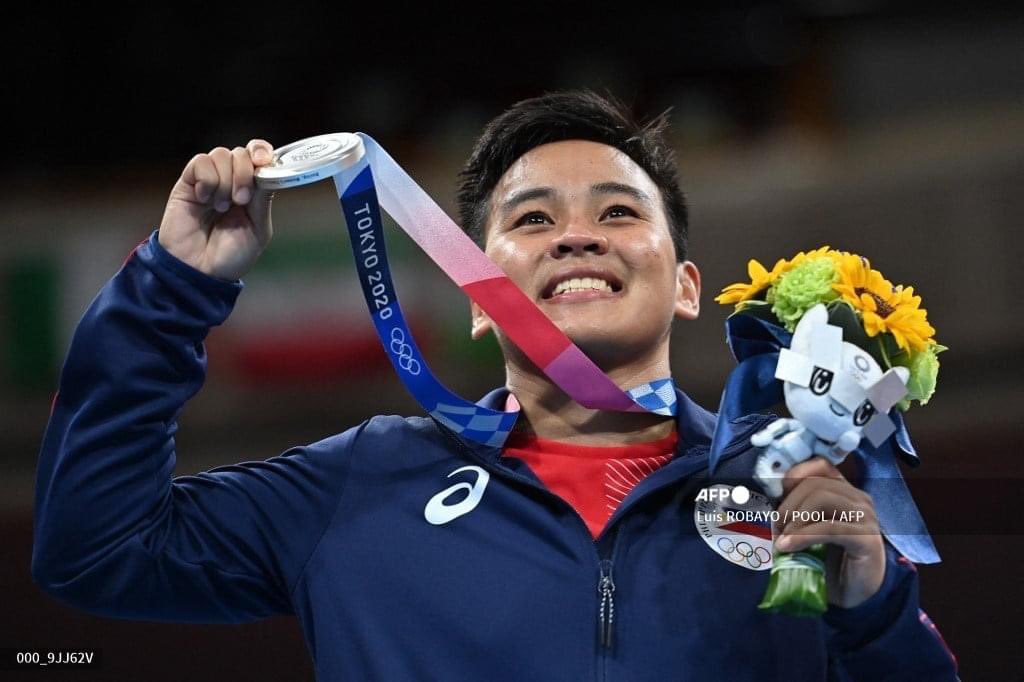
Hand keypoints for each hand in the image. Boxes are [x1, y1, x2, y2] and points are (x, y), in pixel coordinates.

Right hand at [158, 139, 275, 280]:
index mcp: (252, 190)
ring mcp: (209, 180)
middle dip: (245, 174)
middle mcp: (231, 181)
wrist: (200, 271)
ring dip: (225, 181)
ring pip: (221, 154)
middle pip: (241, 153)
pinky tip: (204, 200)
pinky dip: (207, 180)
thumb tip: (266, 170)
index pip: (258, 156)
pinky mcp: (188, 183)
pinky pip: (200, 162)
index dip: (261, 151)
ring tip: (220, 207)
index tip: (263, 161)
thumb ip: (263, 199)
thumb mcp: (258, 230)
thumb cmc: (230, 256)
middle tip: (241, 200)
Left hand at [774, 456, 884, 607]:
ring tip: (781, 540)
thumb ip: (794, 513)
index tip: (775, 495)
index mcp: (844, 491)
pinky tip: (787, 547)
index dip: (793, 475)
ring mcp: (865, 517)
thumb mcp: (806, 530)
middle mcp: (858, 498)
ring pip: (822, 498)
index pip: (819, 465)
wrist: (853, 595)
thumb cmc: (828, 560)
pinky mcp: (866, 539)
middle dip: (787, 505)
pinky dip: (802, 536)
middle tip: (775, 528)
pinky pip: (829, 528)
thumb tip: (764, 504)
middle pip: (814, 483)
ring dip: (794, 520)